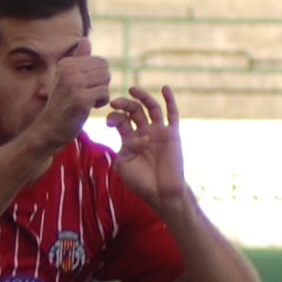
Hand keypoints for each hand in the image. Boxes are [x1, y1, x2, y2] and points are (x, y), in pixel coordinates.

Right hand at [26, 49, 111, 151]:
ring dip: (102, 93)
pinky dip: (102, 102)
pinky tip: (91, 108)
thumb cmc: (61, 104)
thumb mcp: (66, 78)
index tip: (86, 87)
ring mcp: (74, 84)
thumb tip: (86, 39)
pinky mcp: (81, 99)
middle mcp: (69, 70)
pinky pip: (105, 93)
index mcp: (66, 63)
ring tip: (89, 101)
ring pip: (106, 80)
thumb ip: (78, 60)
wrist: (49, 128)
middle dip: (102, 83)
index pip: (100, 61)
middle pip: (105, 69)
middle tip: (89, 95)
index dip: (98, 76)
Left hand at [108, 84, 188, 207]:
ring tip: (133, 89)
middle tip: (115, 101)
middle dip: (124, 105)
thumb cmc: (140, 182)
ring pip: (151, 108)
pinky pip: (172, 114)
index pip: (121, 121)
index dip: (114, 117)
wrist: (161, 193)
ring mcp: (159, 132)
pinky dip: (170, 100)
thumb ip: (123, 146)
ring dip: (142, 97)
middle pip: (134, 111)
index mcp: (130, 139)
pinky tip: (165, 88)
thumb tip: (130, 133)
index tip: (109, 121)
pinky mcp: (172, 134)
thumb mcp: (123, 164)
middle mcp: (144, 132)